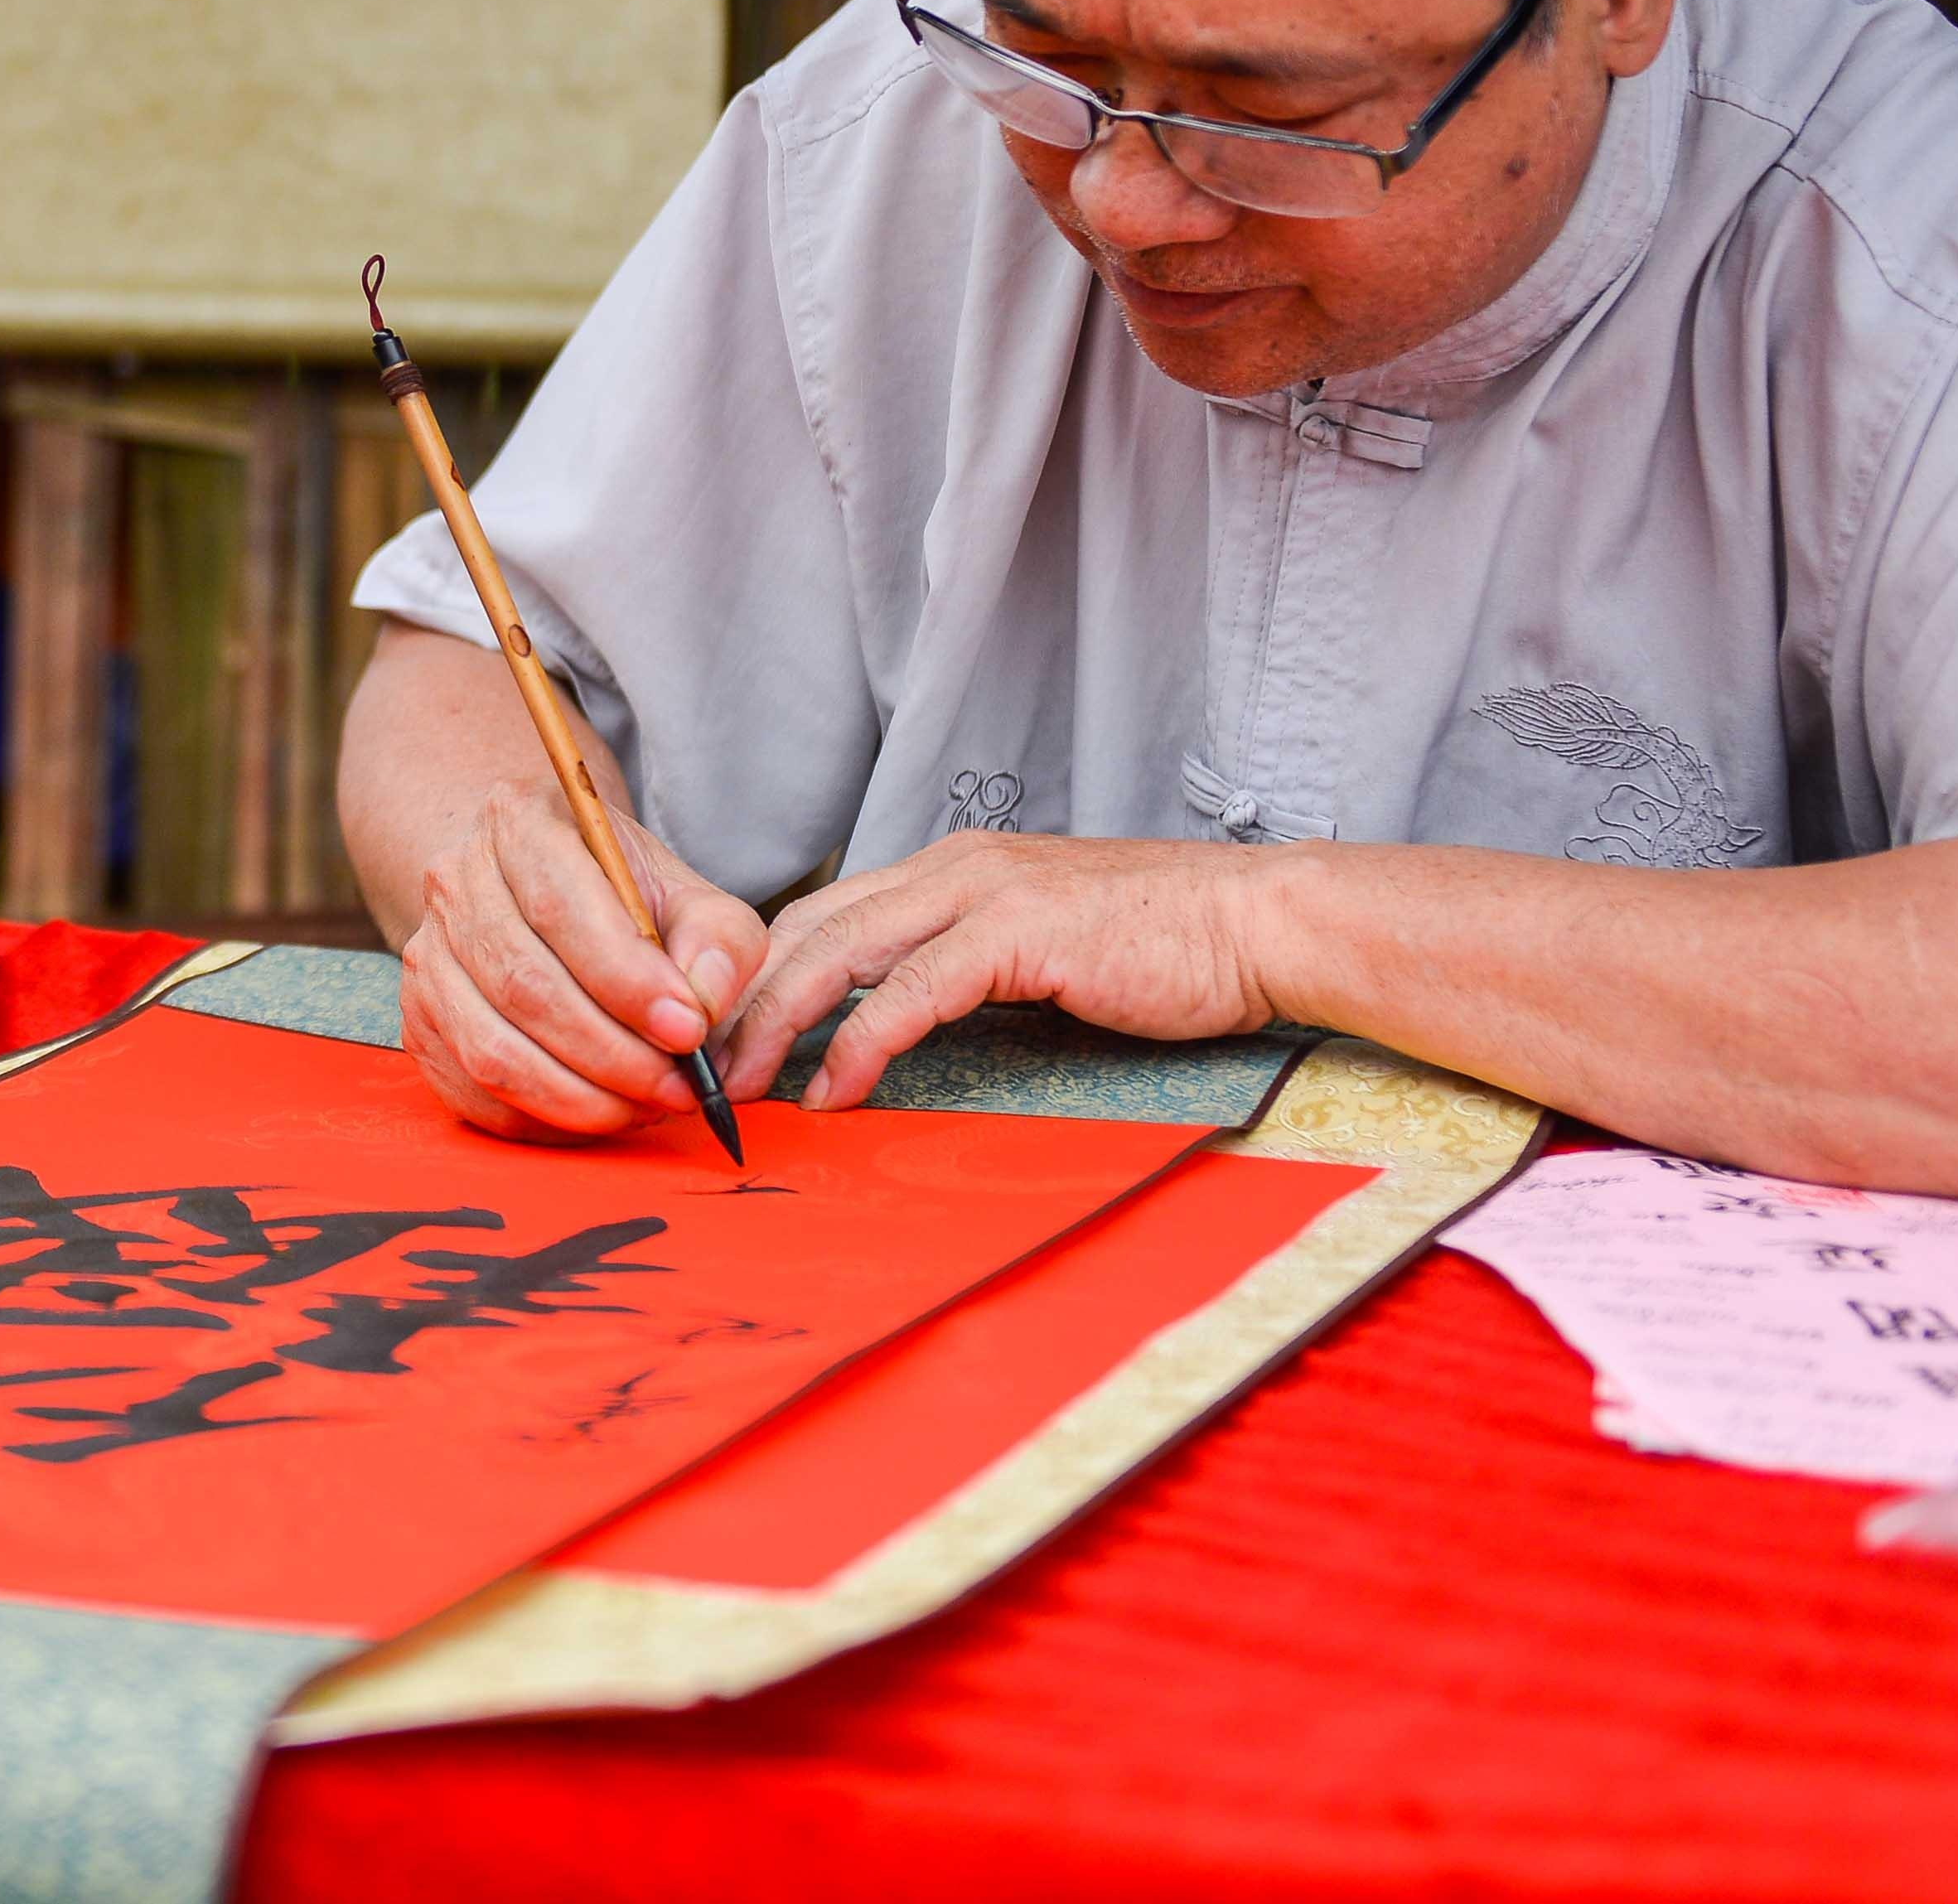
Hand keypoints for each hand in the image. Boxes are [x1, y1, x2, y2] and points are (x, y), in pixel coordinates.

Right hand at [397, 773, 769, 1140]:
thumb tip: (705, 1000)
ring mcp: (428, 956)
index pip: (560, 906)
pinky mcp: (420, 1022)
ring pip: (493, 1050)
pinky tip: (598, 1112)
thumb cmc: (622, 899)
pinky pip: (475, 1094)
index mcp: (519, 821)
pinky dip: (544, 1121)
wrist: (541, 896)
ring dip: (580, 1097)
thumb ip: (718, 940)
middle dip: (614, 1054)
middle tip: (679, 1087)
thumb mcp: (685, 894)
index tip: (688, 1030)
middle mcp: (455, 882)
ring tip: (646, 1105)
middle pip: (526, 986)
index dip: (626, 978)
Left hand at [723, 835, 1285, 1107]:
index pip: (820, 913)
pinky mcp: (1017, 933)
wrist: (1257, 922)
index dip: (762, 976)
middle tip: (700, 1072)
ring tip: (741, 1088)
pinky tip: (832, 1090)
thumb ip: (966, 969)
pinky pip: (910, 992)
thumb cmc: (1162, 948)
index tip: (726, 1041)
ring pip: (838, 951)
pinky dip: (859, 1043)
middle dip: (743, 1002)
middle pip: (807, 928)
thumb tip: (898, 1025)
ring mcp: (983, 893)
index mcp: (951, 867)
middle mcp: (953, 867)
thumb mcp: (1038, 947)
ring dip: (776, 1024)